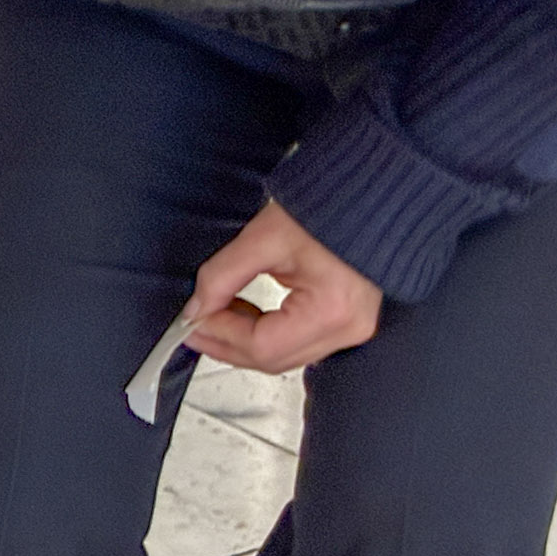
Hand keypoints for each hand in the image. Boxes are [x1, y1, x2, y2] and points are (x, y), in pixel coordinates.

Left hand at [188, 200, 381, 372]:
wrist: (366, 195)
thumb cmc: (327, 208)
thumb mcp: (263, 238)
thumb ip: (222, 276)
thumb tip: (197, 307)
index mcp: (331, 310)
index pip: (261, 346)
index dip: (219, 336)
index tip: (190, 321)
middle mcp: (348, 329)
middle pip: (273, 360)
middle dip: (226, 345)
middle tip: (193, 327)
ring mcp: (352, 329)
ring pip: (284, 357)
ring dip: (244, 341)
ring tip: (215, 314)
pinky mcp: (348, 322)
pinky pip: (298, 343)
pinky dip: (265, 334)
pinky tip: (243, 312)